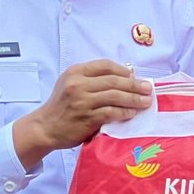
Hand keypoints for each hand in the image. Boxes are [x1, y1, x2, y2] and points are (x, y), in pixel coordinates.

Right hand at [13, 60, 152, 165]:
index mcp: (75, 72)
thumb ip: (92, 79)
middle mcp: (78, 84)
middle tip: (148, 89)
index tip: (135, 76)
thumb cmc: (61, 107)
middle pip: (113, 80)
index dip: (123, 70)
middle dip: (134, 84)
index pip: (105, 65)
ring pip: (114, 95)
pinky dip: (123, 112)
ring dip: (133, 98)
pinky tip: (131, 113)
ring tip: (145, 102)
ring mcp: (82, 101)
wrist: (44, 127)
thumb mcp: (71, 84)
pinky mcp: (86, 117)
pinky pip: (110, 112)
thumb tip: (124, 77)